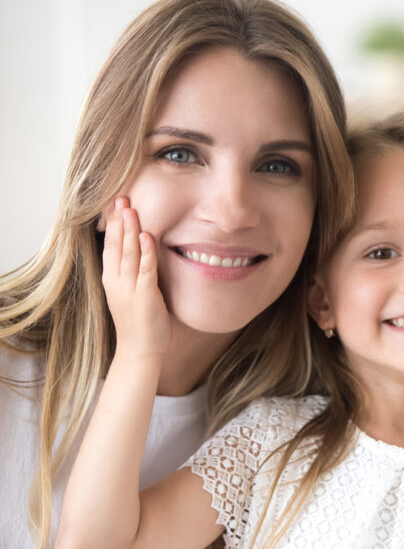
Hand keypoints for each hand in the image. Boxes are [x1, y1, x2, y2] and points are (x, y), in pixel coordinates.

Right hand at [101, 197, 170, 360]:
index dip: (113, 225)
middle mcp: (117, 282)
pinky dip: (146, 252)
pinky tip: (147, 236)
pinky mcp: (145, 295)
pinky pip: (145, 269)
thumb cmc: (139, 322)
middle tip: (121, 197)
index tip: (114, 204)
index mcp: (112, 280)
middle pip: (116, 245)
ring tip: (131, 209)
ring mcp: (130, 288)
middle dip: (119, 221)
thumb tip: (141, 251)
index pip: (110, 246)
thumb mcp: (131, 293)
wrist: (140, 350)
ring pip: (129, 253)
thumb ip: (133, 273)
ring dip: (130, 230)